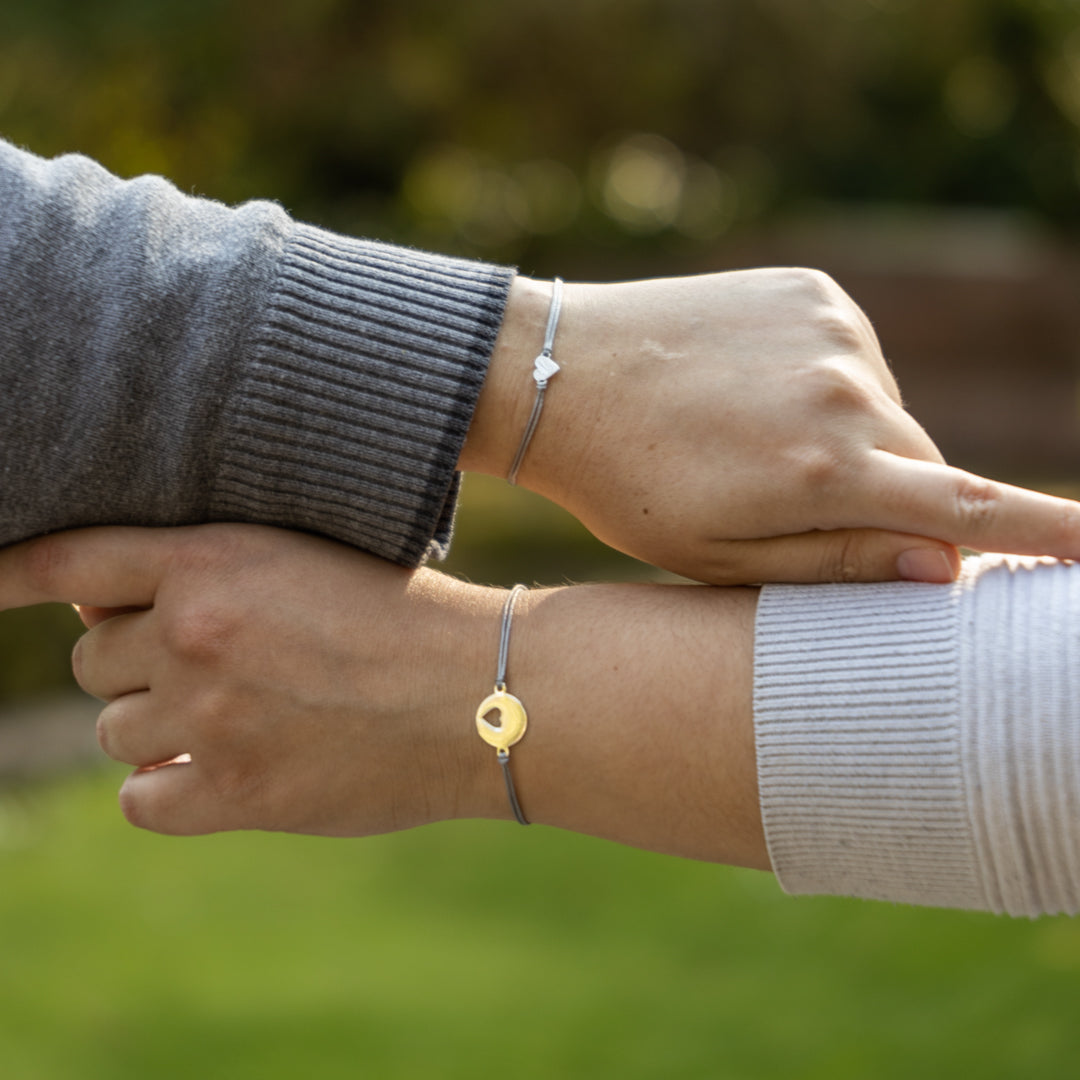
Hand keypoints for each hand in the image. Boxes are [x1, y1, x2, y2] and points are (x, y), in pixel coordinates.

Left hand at [0, 524, 767, 865]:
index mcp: (214, 559)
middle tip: (213, 667)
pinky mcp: (233, 794)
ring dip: (162, 726)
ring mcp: (209, 717)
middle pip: (93, 660)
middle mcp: (194, 634)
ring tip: (239, 718)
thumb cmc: (408, 617)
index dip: (12, 573)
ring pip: (116, 731)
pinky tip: (217, 774)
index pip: (71, 561)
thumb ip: (214, 577)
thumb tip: (121, 610)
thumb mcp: (312, 561)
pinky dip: (168, 789)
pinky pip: (141, 799)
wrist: (484, 690)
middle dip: (139, 664)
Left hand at [462, 270, 1079, 583]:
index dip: (1050, 532)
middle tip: (797, 507)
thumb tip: (943, 566)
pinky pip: (855, 357)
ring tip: (755, 445)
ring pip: (887, 411)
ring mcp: (833, 330)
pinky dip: (827, 385)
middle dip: (885, 497)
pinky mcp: (814, 288)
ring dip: (851, 439)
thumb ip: (835, 563)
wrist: (565, 375)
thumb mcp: (718, 557)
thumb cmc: (631, 487)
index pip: (967, 509)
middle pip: (921, 463)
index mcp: (821, 474)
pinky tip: (755, 393)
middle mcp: (845, 392)